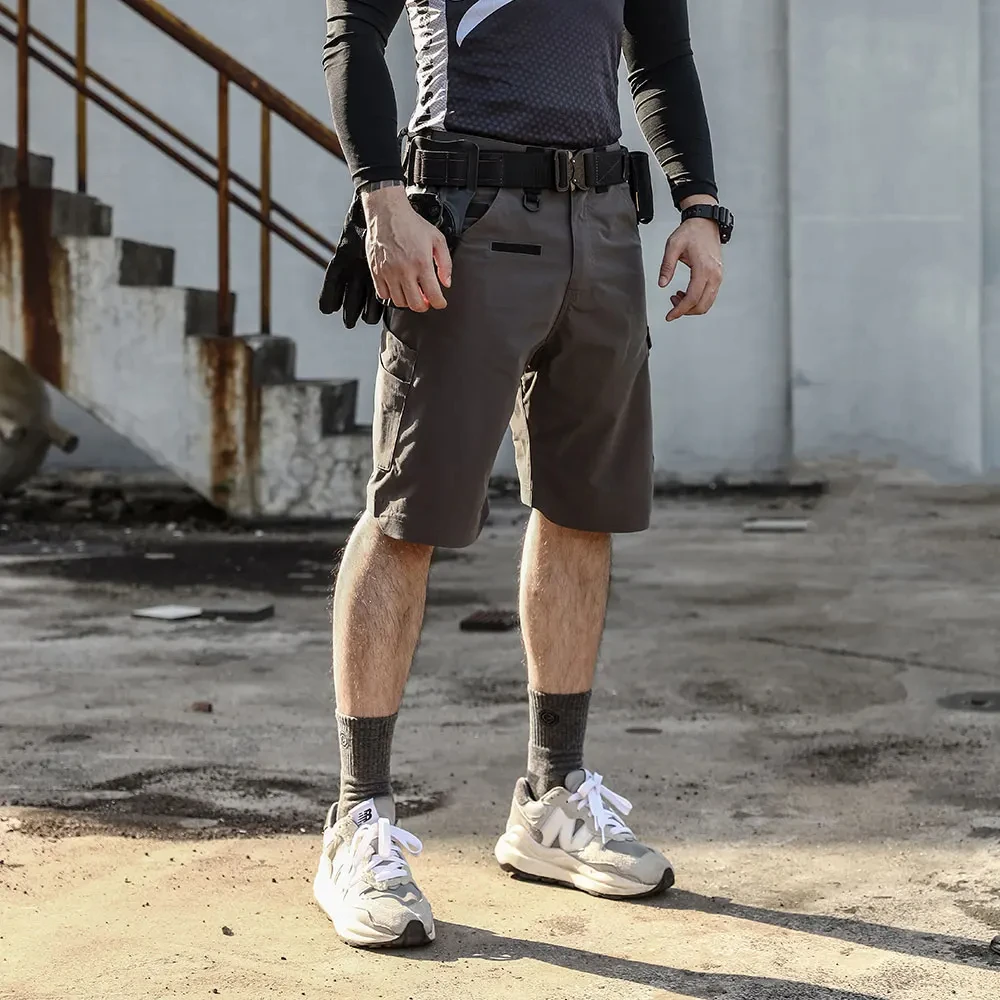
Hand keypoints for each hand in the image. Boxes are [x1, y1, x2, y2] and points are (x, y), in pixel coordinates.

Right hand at [362, 185, 452, 311]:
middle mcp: (404, 270)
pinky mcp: (376, 271)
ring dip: (408, 301)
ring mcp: (388, 272)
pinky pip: (383, 294)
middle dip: (424, 305)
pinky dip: (392, 295)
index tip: (440, 302)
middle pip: (416, 304)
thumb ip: (445, 263)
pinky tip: (398, 287)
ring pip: (399, 302)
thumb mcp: (437, 239)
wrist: (387, 212)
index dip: (439, 303)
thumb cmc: (411, 223)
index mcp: (422, 263)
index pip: (433, 296)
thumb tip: (446, 282)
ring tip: (412, 291)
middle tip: (426, 299)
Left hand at [658, 198, 723, 321]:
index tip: (670, 316)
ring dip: (691, 306)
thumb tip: (662, 283)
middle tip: (671, 304)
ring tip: (676, 296)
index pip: (692, 298)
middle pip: (701, 305)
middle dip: (685, 310)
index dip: (680, 310)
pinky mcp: (718, 276)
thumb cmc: (691, 232)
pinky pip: (710, 296)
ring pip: (707, 303)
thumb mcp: (673, 246)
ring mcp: (718, 276)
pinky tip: (686, 293)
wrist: (705, 223)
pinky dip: (698, 300)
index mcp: (703, 268)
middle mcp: (714, 274)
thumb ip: (666, 266)